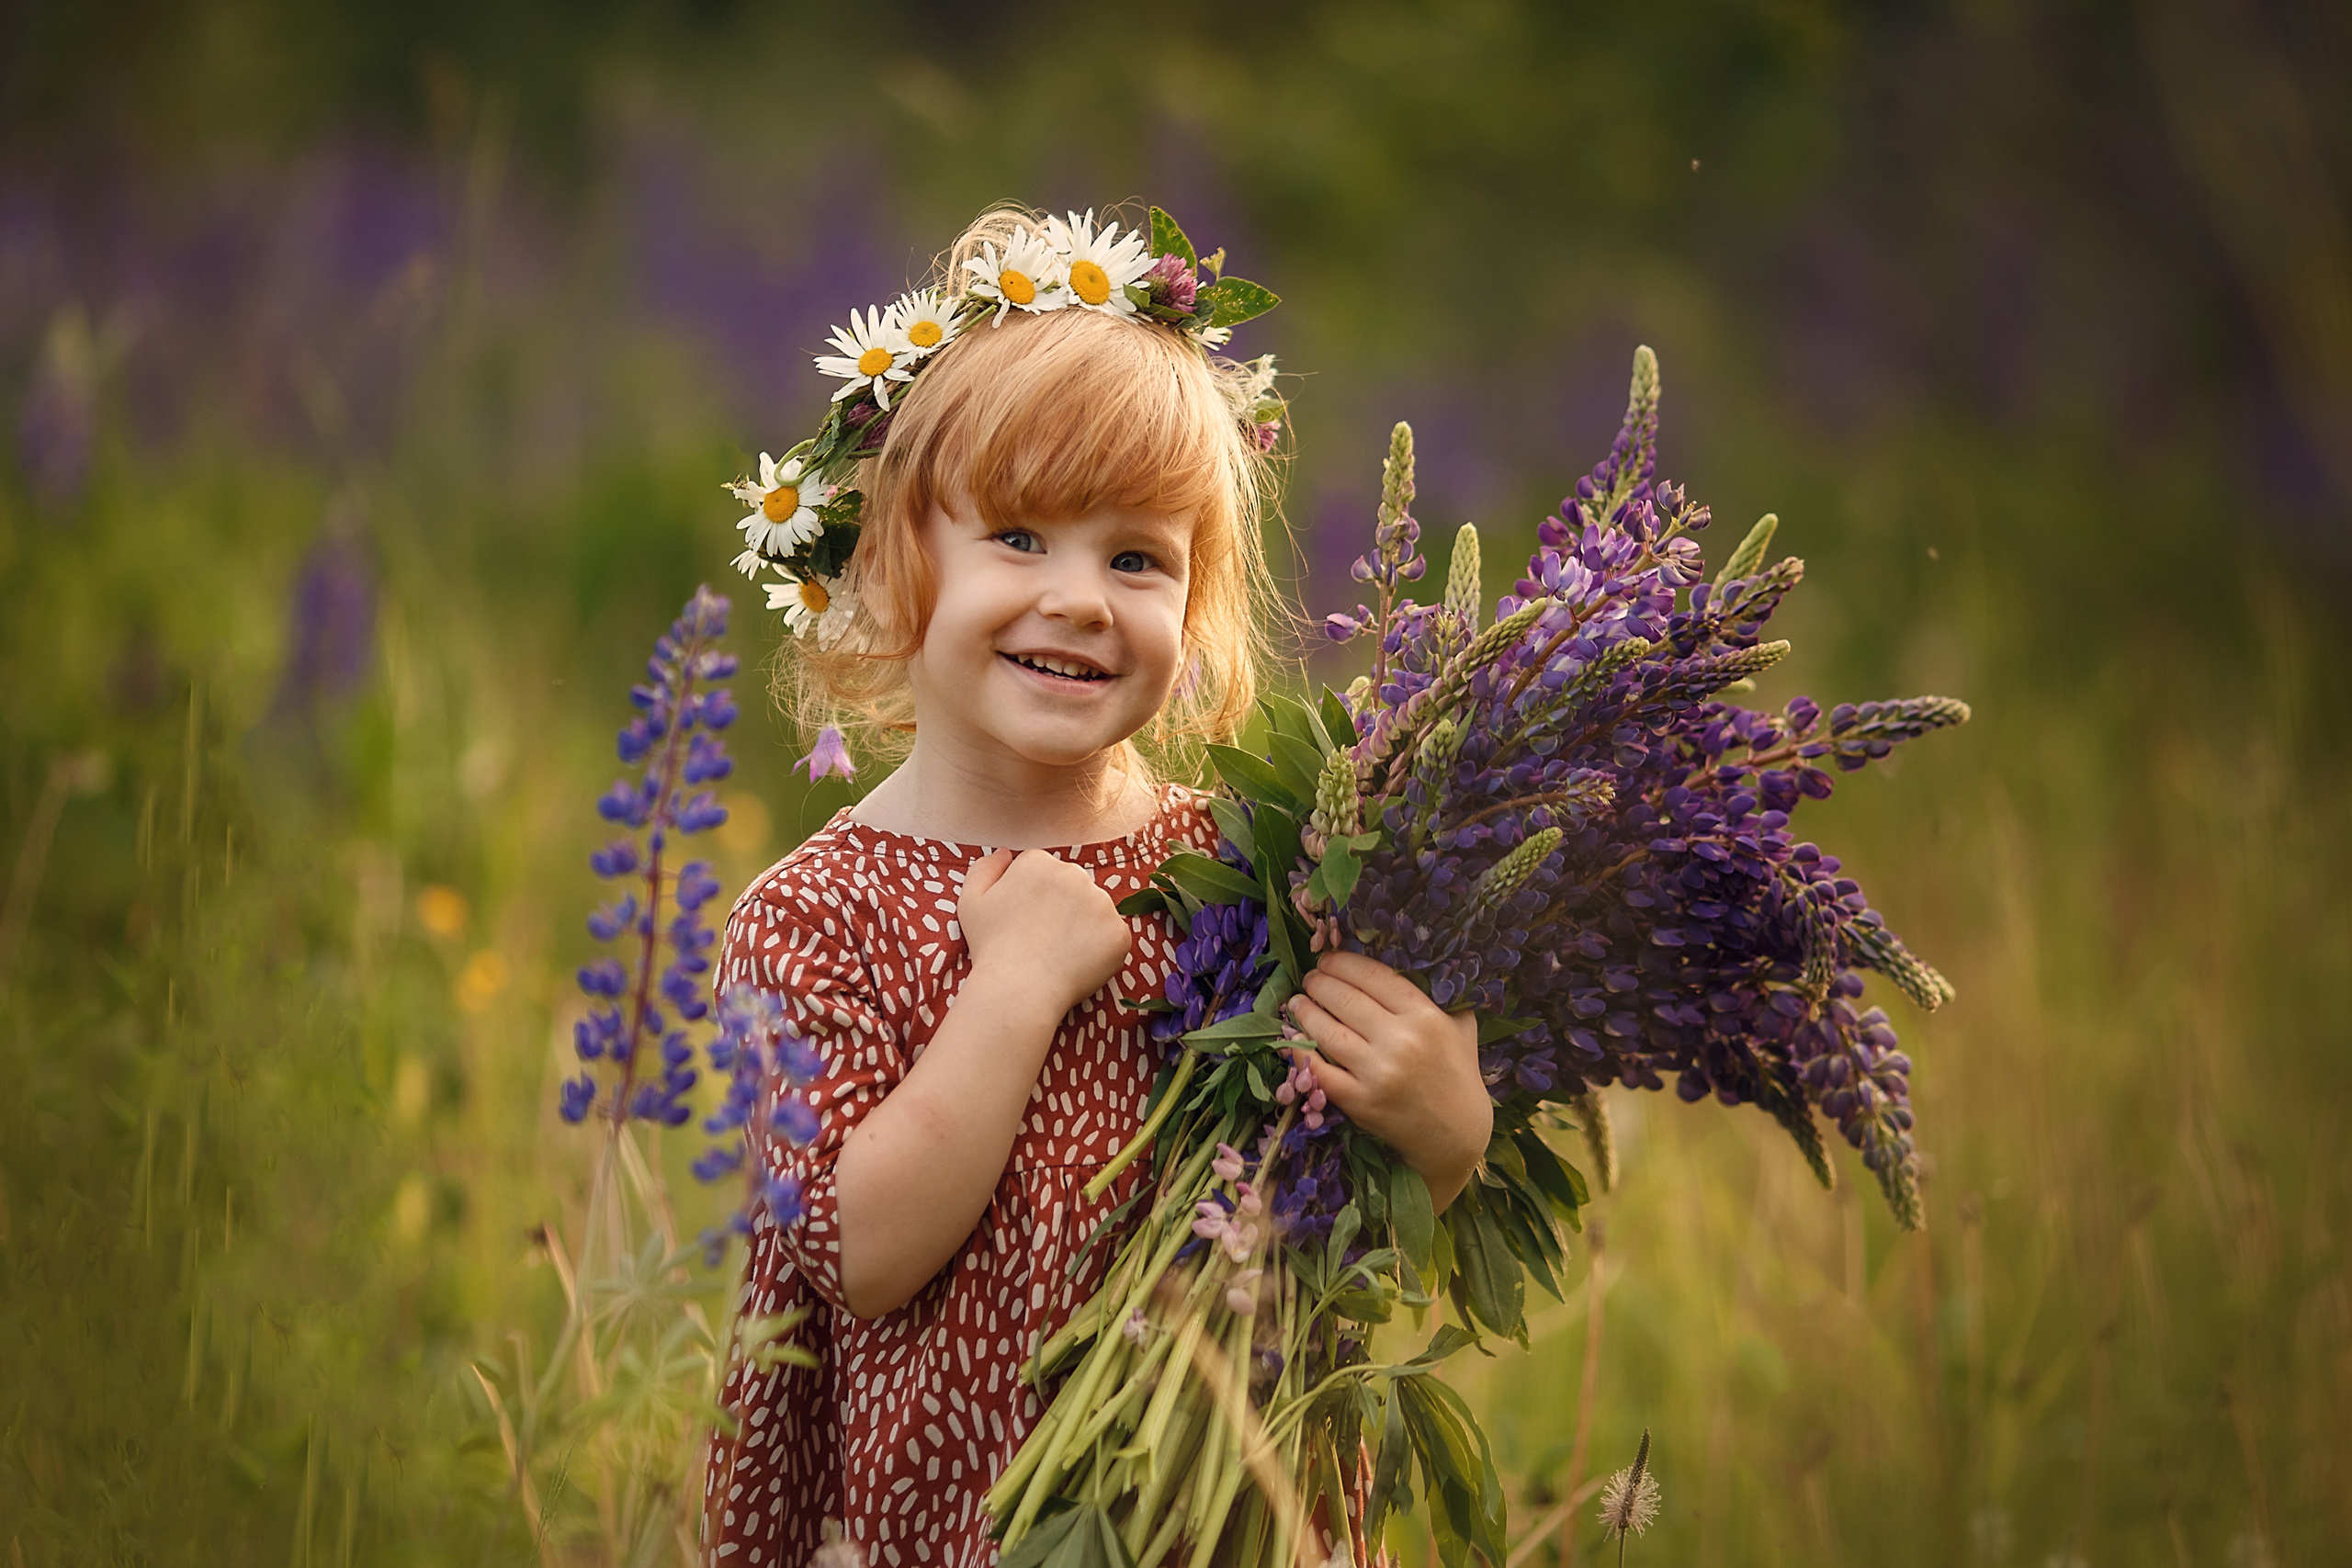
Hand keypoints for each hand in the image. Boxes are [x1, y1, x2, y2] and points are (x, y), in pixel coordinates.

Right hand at [958, 849, 1131, 1016]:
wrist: (1018, 988)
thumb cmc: (991, 947)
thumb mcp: (971, 902)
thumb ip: (985, 869)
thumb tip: (1006, 853)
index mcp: (1039, 862)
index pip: (1043, 872)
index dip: (1034, 898)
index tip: (1025, 921)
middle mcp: (1075, 874)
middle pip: (1072, 886)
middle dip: (1061, 907)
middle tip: (1043, 939)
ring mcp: (1102, 903)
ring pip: (1095, 910)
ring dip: (1083, 926)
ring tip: (1059, 952)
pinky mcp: (1119, 932)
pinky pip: (1113, 936)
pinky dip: (1101, 950)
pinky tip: (1078, 963)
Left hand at [1283, 951, 1491, 1207]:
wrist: (1456, 1136)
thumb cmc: (1458, 1074)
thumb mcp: (1460, 1026)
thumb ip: (1439, 994)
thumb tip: (1407, 960)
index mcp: (1426, 1017)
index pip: (1374, 976)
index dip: (1345, 963)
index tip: (1330, 958)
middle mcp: (1401, 1042)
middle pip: (1346, 999)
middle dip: (1321, 983)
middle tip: (1310, 977)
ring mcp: (1377, 1073)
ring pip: (1328, 1031)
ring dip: (1305, 1011)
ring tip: (1297, 1001)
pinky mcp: (1360, 1102)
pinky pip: (1320, 1070)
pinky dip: (1302, 1052)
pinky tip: (1293, 1039)